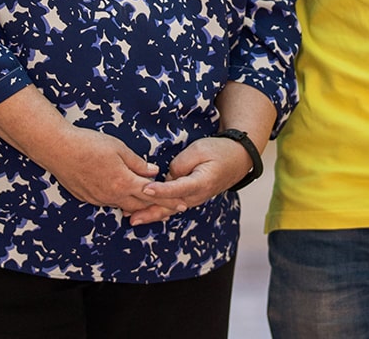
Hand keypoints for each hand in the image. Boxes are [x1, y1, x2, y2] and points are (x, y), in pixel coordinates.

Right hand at [37, 124, 160, 215]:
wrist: (58, 149)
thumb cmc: (89, 144)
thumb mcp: (118, 148)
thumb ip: (137, 163)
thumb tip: (153, 171)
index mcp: (124, 182)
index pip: (153, 194)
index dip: (169, 199)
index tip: (182, 204)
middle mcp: (112, 195)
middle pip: (140, 206)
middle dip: (156, 207)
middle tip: (170, 208)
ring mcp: (98, 198)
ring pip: (123, 206)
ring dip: (137, 206)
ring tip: (148, 205)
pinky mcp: (87, 198)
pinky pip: (108, 203)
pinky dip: (120, 201)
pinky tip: (122, 197)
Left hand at [130, 136, 253, 225]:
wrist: (238, 159)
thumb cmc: (218, 151)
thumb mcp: (199, 150)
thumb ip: (181, 163)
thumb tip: (167, 176)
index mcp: (201, 182)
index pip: (177, 188)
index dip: (160, 190)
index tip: (145, 189)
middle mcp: (197, 195)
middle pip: (170, 205)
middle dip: (150, 211)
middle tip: (130, 216)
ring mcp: (194, 199)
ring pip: (170, 209)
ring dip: (151, 214)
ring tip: (132, 218)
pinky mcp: (191, 197)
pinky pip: (173, 206)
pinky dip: (159, 211)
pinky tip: (145, 215)